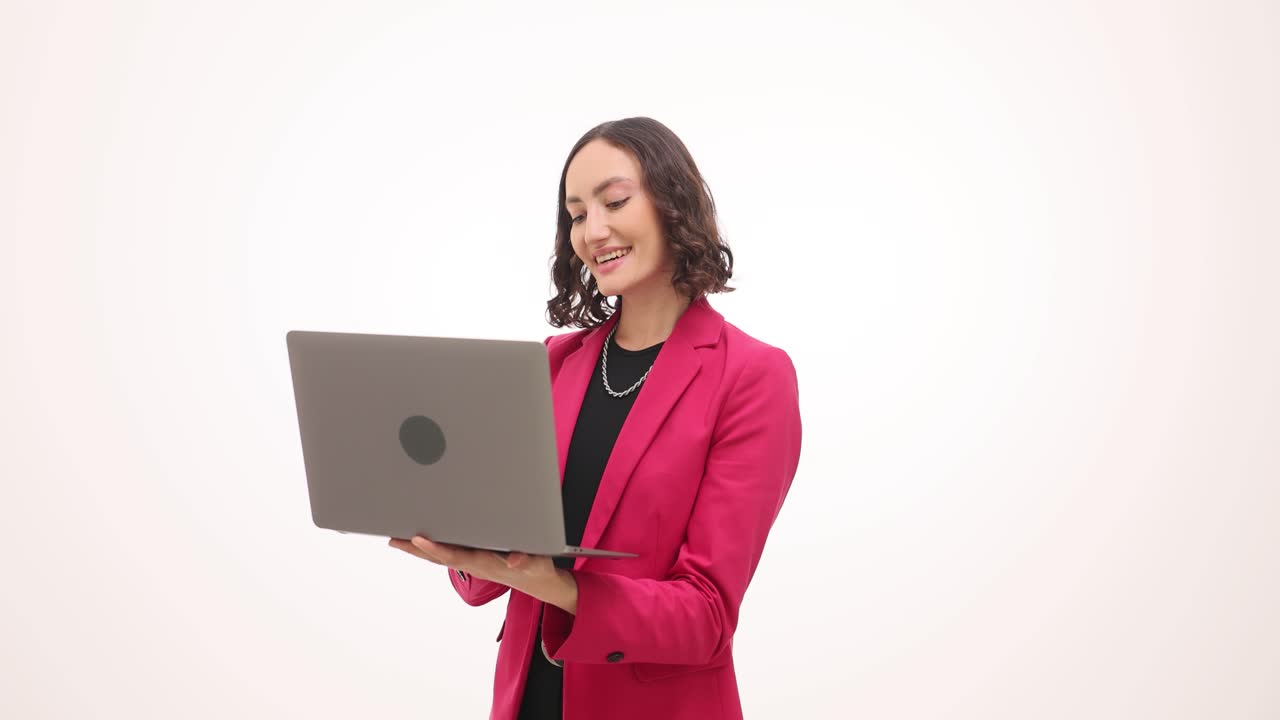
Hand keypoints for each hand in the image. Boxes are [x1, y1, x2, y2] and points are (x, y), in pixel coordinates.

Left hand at [388, 535, 569, 605]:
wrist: (537, 580)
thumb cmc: (535, 568)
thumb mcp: (536, 563)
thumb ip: (527, 560)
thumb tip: (515, 561)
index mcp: (485, 563)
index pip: (456, 555)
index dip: (436, 549)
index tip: (418, 539)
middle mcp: (473, 563)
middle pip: (439, 556)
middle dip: (416, 548)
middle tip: (393, 538)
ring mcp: (471, 562)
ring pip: (439, 555)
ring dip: (417, 549)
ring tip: (396, 538)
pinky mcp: (472, 558)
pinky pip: (446, 553)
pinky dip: (430, 548)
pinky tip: (419, 541)